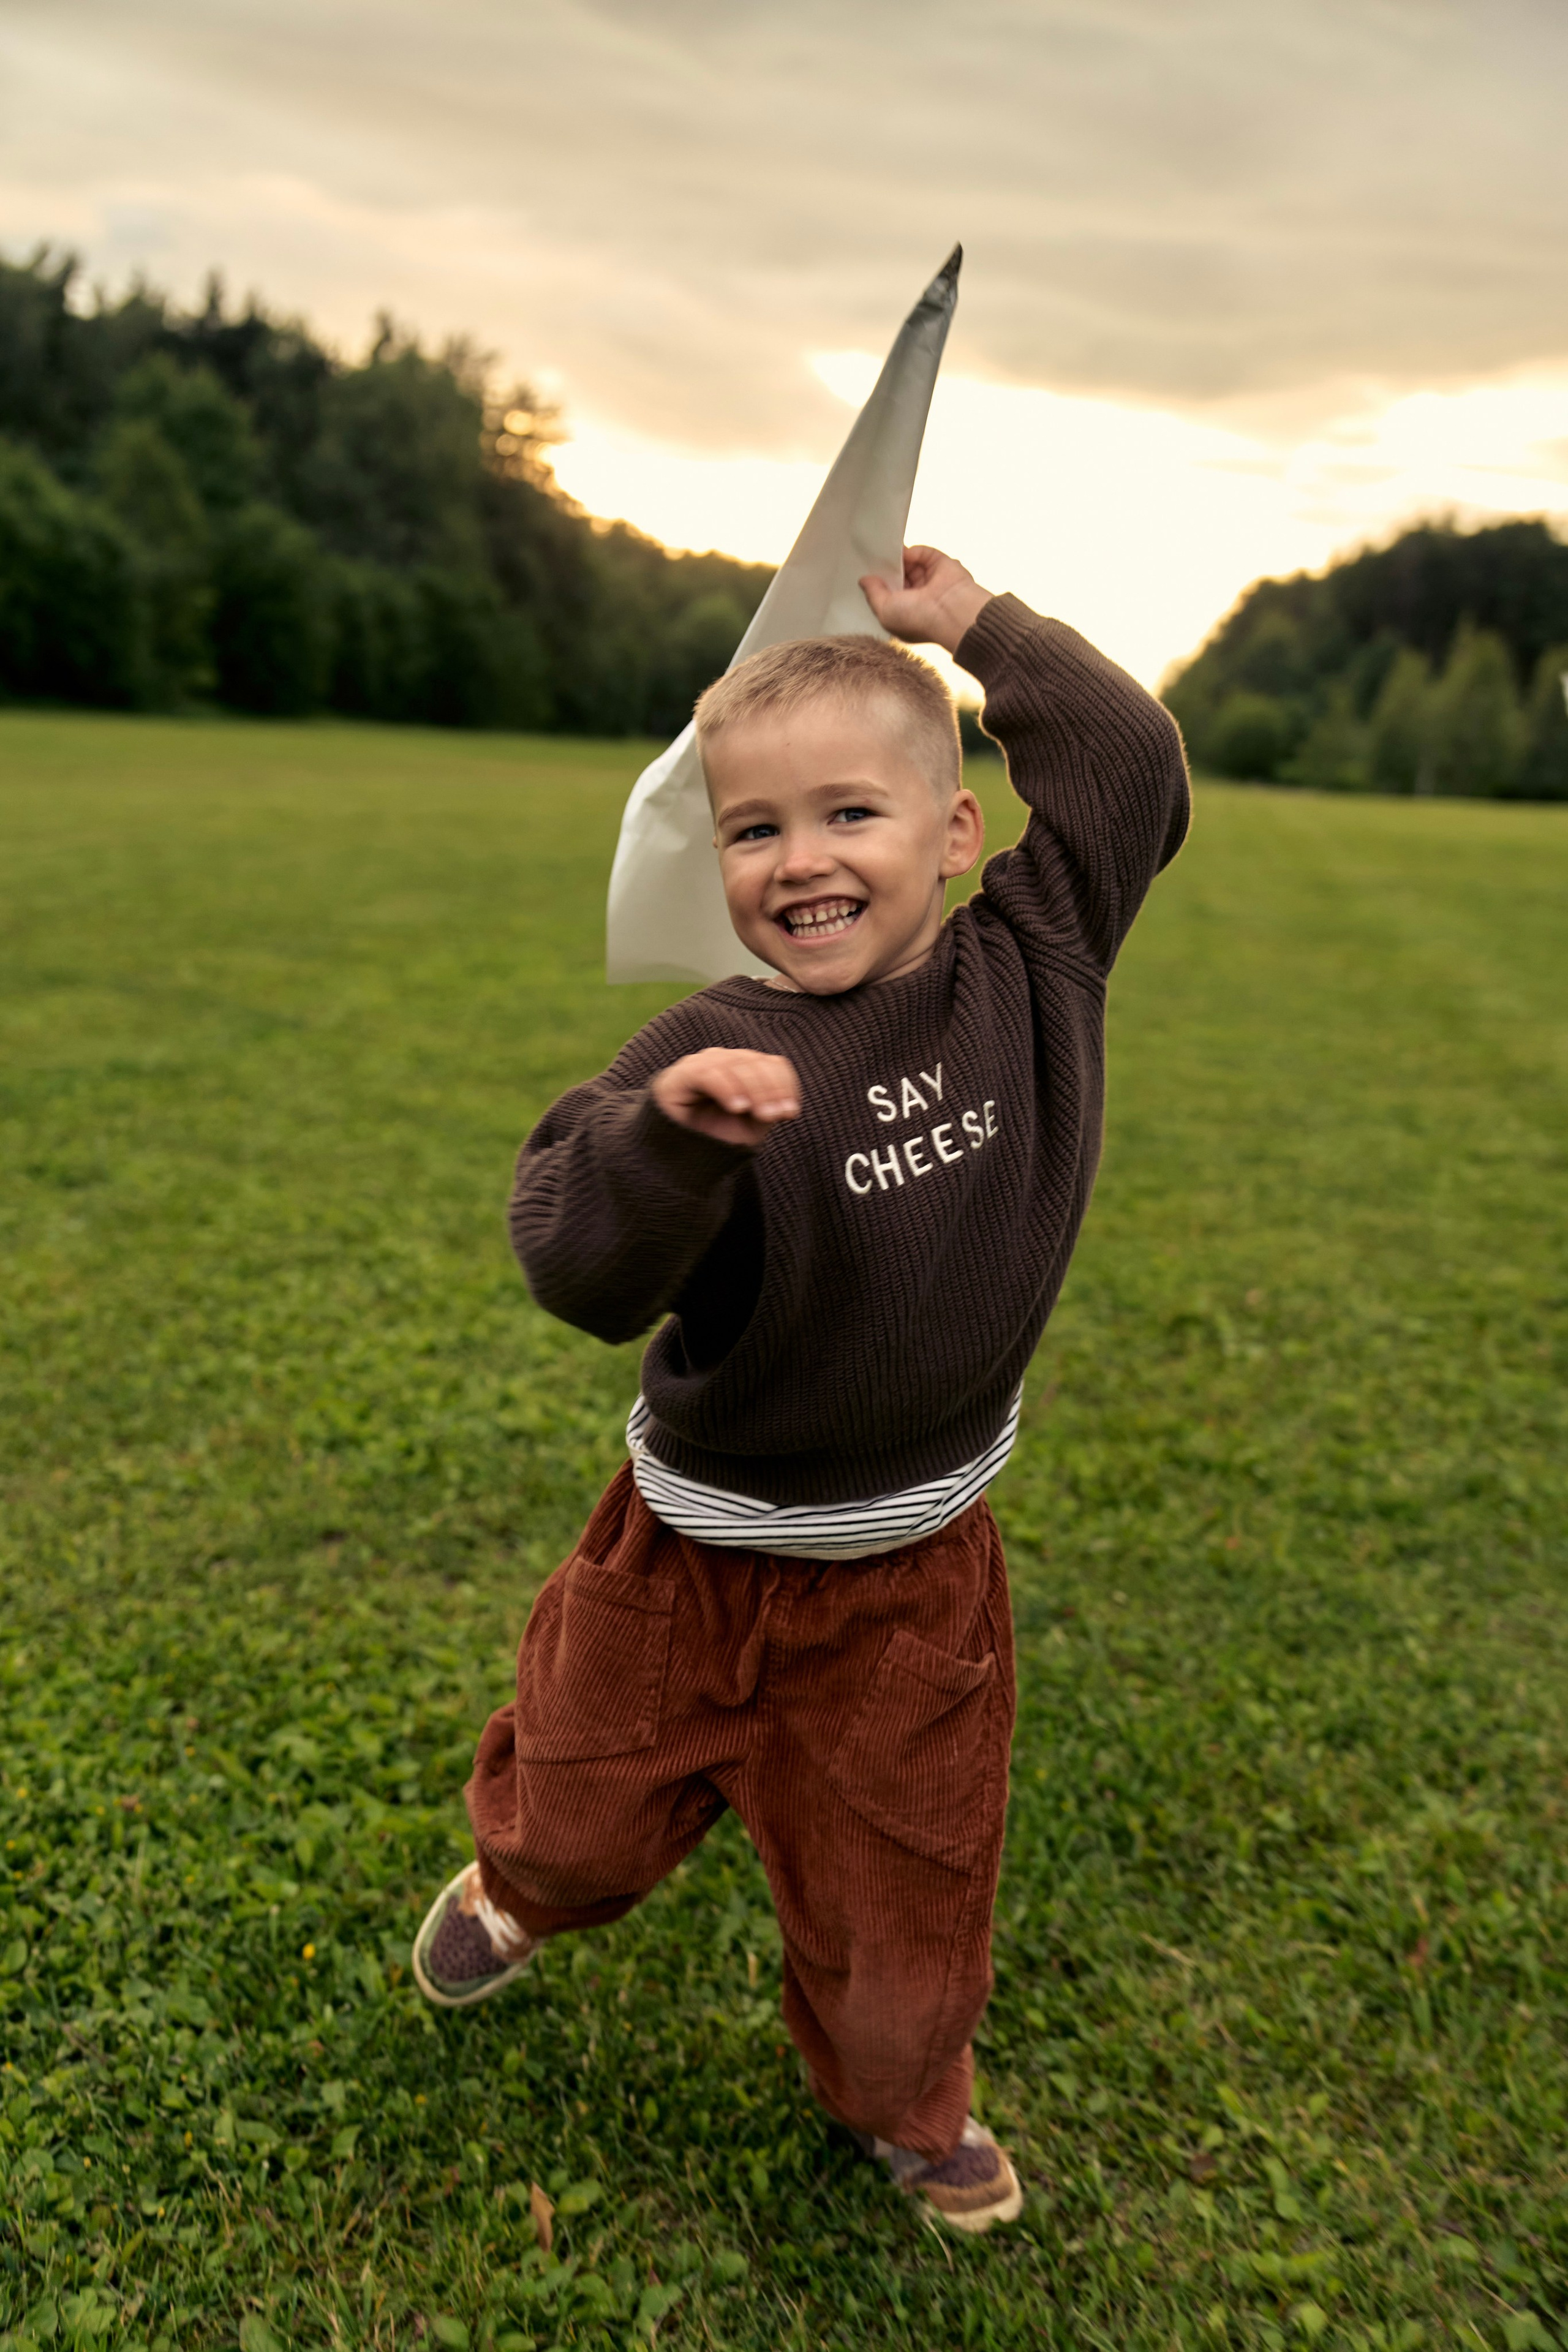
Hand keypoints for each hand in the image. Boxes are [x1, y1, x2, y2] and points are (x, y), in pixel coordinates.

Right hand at [650, 1049, 801, 1147]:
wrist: (677, 1154)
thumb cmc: (716, 1137)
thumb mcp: (751, 1127)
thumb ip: (768, 1112)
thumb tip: (786, 1106)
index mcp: (745, 1068)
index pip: (772, 1064)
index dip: (785, 1085)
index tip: (790, 1113)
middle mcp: (725, 1061)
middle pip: (756, 1063)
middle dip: (771, 1091)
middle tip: (776, 1116)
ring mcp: (702, 1065)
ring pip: (734, 1065)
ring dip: (753, 1090)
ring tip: (761, 1115)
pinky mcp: (681, 1075)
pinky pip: (707, 1073)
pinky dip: (726, 1088)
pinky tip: (737, 1107)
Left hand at [859, 544, 991, 653]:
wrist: (950, 611)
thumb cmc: (916, 619)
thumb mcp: (885, 611)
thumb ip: (873, 595)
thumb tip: (864, 580)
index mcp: (907, 613)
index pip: (890, 595)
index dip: (878, 585)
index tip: (866, 573)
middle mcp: (920, 597)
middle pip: (899, 577)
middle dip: (887, 569)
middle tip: (871, 557)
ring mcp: (931, 580)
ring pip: (910, 564)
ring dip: (898, 558)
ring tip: (884, 551)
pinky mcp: (942, 564)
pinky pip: (924, 553)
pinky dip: (914, 551)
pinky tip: (905, 553)